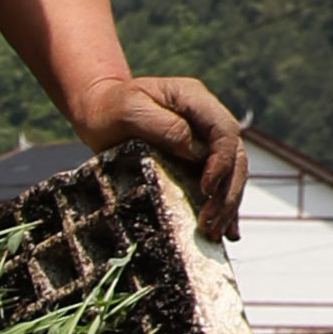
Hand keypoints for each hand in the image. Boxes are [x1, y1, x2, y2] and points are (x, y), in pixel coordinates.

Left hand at [81, 71, 247, 241]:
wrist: (98, 112)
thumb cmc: (109, 108)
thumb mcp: (130, 110)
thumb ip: (165, 126)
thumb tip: (197, 152)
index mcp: (195, 99)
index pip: (224, 130)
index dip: (222, 162)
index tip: (206, 189)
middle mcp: (205, 119)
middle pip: (234, 155)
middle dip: (227, 191)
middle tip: (210, 224)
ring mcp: (203, 140)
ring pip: (231, 172)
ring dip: (227, 204)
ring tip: (214, 233)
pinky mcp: (194, 161)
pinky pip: (218, 183)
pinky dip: (222, 207)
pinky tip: (226, 231)